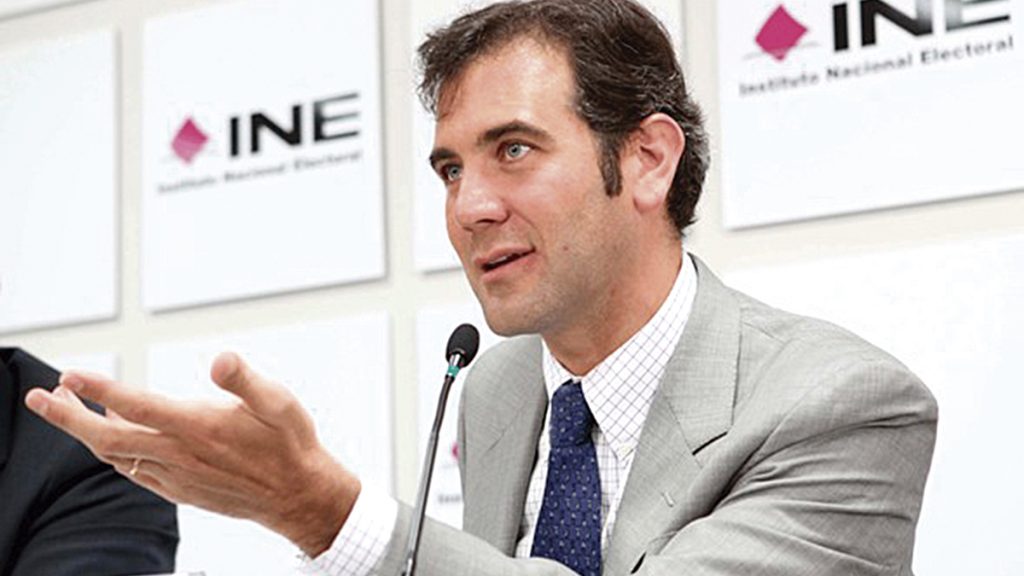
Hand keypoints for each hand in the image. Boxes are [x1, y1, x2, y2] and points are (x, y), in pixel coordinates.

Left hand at [24, 351, 359, 556]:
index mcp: (199, 428)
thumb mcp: (279, 402)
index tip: (70, 376)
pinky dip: (111, 451)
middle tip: (39, 397)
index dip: (98, 391)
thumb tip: (220, 359)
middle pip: (107, 439)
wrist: (298, 495)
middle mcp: (181, 455)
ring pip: (115, 456)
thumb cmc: (290, 444)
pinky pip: (133, 470)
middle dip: (67, 418)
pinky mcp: (180, 489)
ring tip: (65, 409)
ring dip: (84, 433)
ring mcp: (176, 476)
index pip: (136, 407)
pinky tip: (111, 436)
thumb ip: (245, 380)